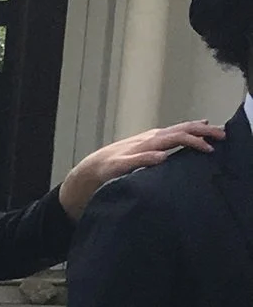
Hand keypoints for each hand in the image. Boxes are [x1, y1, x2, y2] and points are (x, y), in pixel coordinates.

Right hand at [59, 117, 221, 214]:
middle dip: (200, 132)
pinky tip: (161, 159)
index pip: (180, 130)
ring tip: (203, 145)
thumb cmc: (114, 169)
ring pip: (161, 141)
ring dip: (184, 141)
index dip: (200, 129)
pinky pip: (135, 161)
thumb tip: (186, 143)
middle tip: (221, 136)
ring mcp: (131, 152)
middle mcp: (144, 141)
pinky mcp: (117, 166)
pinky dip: (148, 158)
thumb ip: (161, 150)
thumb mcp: (141, 157)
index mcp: (151, 140)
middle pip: (177, 132)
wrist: (84, 177)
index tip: (220, 132)